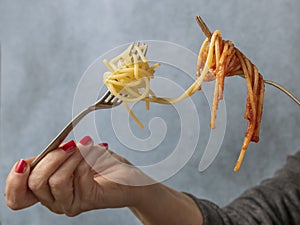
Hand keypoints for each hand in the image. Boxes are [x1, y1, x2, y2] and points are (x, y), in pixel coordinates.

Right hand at [5, 136, 151, 215]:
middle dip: (51, 157)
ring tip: (86, 145)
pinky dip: (87, 157)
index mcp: (47, 191)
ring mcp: (72, 203)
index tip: (24, 161)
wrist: (129, 176)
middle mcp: (56, 201)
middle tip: (69, 144)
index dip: (14, 180)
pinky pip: (79, 176)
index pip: (17, 198)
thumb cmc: (101, 164)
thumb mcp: (72, 156)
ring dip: (71, 156)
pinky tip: (98, 150)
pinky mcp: (89, 199)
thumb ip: (52, 158)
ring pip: (56, 181)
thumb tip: (37, 155)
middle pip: (35, 183)